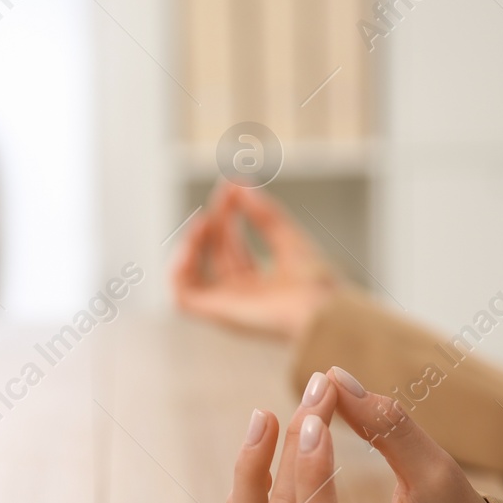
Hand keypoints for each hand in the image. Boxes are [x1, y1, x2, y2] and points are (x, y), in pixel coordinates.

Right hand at [172, 184, 338, 340]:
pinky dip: (179, 272)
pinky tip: (190, 246)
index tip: (231, 187)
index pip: (232, 245)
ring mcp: (229, 307)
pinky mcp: (219, 316)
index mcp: (261, 283)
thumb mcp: (288, 237)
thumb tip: (239, 185)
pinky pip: (183, 297)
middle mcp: (242, 297)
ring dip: (192, 246)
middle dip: (215, 223)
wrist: (323, 310)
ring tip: (202, 220)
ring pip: (194, 276)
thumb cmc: (316, 282)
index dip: (227, 216)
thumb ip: (264, 214)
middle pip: (215, 254)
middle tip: (224, 196)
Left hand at [225, 366, 502, 502]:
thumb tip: (334, 378)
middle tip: (318, 390)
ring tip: (265, 418)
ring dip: (250, 472)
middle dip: (294, 448)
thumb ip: (390, 429)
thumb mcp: (440, 476)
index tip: (319, 416)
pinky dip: (246, 492)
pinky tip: (262, 451)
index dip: (310, 474)